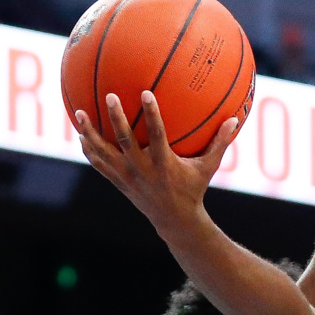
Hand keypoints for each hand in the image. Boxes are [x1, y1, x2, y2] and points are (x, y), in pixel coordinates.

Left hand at [75, 91, 237, 234]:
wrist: (175, 221)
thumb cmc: (193, 189)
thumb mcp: (208, 168)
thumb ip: (220, 143)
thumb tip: (236, 118)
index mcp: (164, 164)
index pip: (157, 135)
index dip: (151, 114)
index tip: (146, 93)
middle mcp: (142, 169)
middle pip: (125, 141)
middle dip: (116, 119)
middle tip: (109, 95)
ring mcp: (127, 177)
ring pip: (104, 153)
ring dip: (90, 133)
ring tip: (78, 113)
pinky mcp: (119, 183)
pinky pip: (100, 165)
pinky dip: (89, 151)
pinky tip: (81, 136)